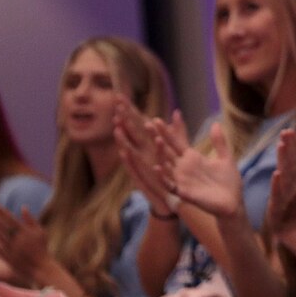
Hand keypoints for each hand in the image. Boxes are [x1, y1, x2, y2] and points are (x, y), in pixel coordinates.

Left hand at [0, 205, 49, 282]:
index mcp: (25, 232)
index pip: (10, 218)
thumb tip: (23, 207)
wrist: (40, 268)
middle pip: (2, 224)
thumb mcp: (41, 232)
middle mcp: (17, 239)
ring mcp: (11, 248)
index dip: (1, 211)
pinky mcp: (7, 257)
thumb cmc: (42, 249)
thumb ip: (31, 220)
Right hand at [115, 98, 178, 216]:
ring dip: (123, 140)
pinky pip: (135, 170)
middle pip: (132, 135)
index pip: (139, 125)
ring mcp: (142, 168)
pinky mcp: (144, 181)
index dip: (131, 111)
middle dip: (124, 121)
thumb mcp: (180, 151)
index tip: (120, 96)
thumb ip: (178, 132)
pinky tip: (124, 152)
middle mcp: (143, 156)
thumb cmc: (176, 175)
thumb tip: (176, 112)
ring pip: (130, 152)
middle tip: (115, 107)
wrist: (177, 200)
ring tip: (116, 127)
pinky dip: (130, 162)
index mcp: (150, 147)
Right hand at [156, 121, 242, 219]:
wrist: (233, 203)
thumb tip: (216, 123)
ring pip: (166, 165)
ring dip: (161, 154)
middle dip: (158, 137)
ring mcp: (182, 180)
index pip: (177, 142)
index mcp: (193, 158)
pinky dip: (163, 176)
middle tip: (148, 124)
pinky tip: (158, 167)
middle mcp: (184, 168)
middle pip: (167, 150)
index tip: (158, 119)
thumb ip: (219, 142)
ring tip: (157, 140)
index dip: (168, 131)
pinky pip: (170, 184)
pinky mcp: (184, 192)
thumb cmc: (229, 182)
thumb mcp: (226, 158)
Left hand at [265, 130, 295, 239]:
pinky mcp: (280, 205)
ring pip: (288, 175)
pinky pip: (279, 194)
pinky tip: (276, 174)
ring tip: (281, 145)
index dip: (295, 144)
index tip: (289, 130)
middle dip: (290, 147)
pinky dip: (278, 184)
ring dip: (285, 160)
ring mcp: (291, 195)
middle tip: (286, 131)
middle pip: (295, 163)